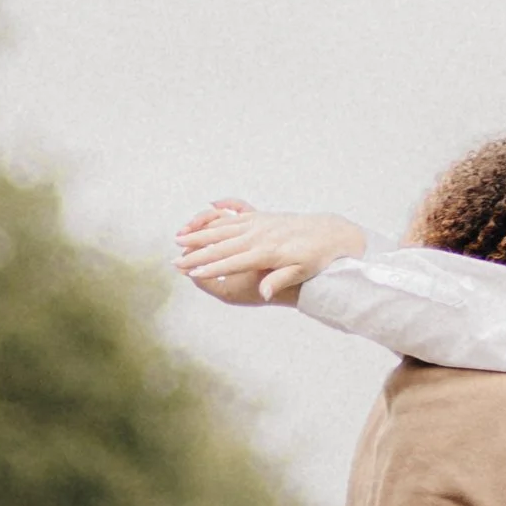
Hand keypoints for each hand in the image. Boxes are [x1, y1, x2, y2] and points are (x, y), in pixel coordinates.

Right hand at [174, 204, 367, 306]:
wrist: (329, 233)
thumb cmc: (316, 257)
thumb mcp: (302, 272)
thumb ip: (279, 280)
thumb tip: (263, 293)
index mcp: (267, 252)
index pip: (233, 262)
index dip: (211, 268)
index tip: (192, 274)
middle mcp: (259, 235)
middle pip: (221, 245)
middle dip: (196, 254)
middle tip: (175, 262)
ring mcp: (258, 223)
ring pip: (223, 229)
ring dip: (200, 234)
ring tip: (179, 240)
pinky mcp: (260, 216)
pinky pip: (233, 214)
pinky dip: (216, 215)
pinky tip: (203, 212)